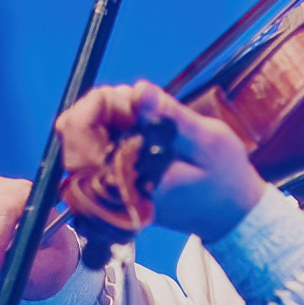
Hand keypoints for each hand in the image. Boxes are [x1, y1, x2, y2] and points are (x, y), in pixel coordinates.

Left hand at [55, 81, 266, 241]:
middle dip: (102, 106)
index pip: (78, 133)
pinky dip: (112, 129)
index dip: (96, 103)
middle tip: (140, 101)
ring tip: (143, 112)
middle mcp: (111, 187)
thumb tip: (138, 90)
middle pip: (72, 132)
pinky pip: (96, 149)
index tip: (130, 95)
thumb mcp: (207, 141)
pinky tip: (140, 126)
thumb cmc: (224, 179)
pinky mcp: (116, 183)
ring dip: (106, 115)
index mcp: (127, 179)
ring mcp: (110, 187)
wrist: (231, 214)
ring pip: (81, 139)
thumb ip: (169, 116)